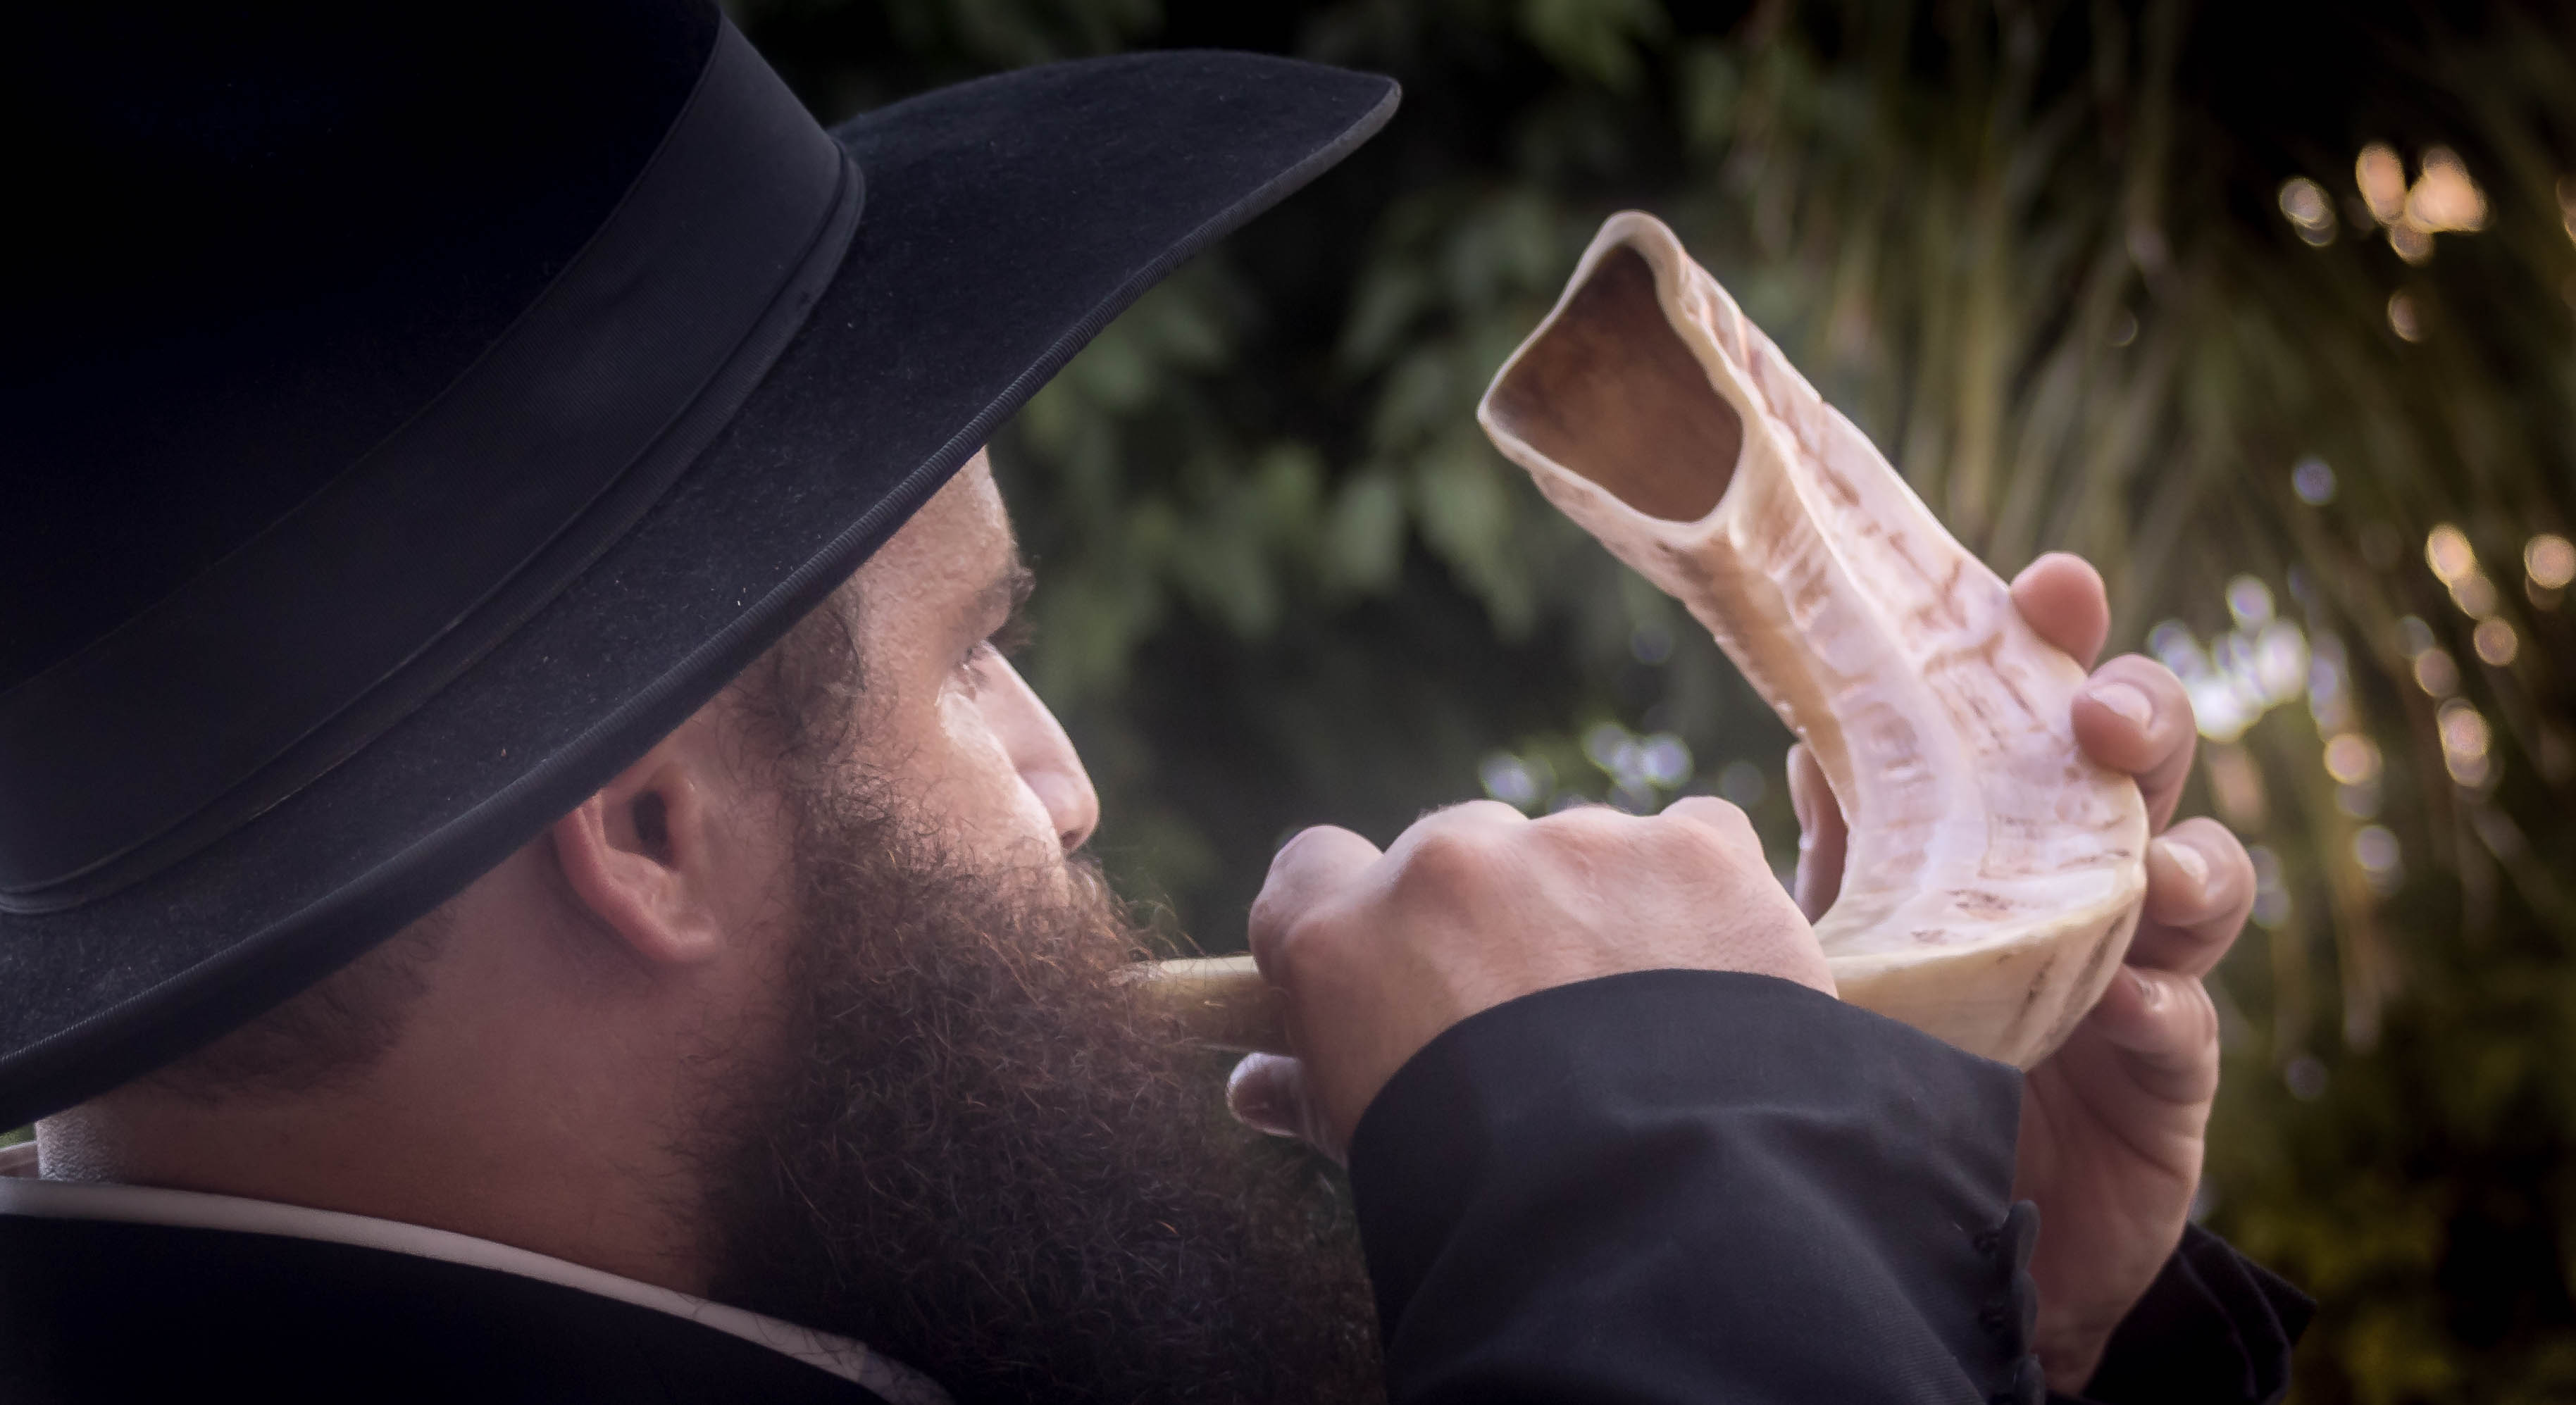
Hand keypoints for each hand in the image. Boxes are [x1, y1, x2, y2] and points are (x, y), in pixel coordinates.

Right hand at [1227, 797, 1830, 1160]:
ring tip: (1648, 1029)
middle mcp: (1446, 867)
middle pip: (1460, 853)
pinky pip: (1694, 845)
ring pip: (1580, 851)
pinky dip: (1702, 903)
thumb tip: (1250, 1089)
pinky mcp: (1692, 852)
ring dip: (1601, 911)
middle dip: (1494, 915)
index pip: (1313, 868)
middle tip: (1545, 1018)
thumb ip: (1306, 1093)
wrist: (1649, 1215)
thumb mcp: (1370, 1145)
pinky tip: (1719, 987)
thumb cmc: (1479, 1199)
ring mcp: (1573, 848)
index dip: (1357, 911)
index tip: (1393, 959)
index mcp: (1342, 935)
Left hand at [1788, 552, 2251, 1392]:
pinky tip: (2129, 1005)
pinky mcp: (2164, 1087)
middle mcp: (2085, 879)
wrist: (1921, 1229)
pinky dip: (2162, 1010)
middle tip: (2100, 717)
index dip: (2060, 642)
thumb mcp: (1850, 940)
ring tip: (2141, 867)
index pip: (2041, 709)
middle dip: (2140, 719)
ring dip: (2178, 860)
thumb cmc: (1887, 1056)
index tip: (2052, 587)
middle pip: (2142, 771)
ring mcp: (2141, 975)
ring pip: (2201, 882)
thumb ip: (1850, 848)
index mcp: (2008, 824)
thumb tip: (1813, 735)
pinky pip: (2185, 1032)